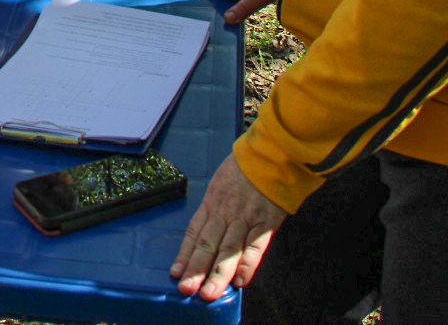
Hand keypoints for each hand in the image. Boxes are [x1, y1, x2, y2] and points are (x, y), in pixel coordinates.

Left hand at [170, 154, 286, 300]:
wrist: (271, 154)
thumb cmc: (245, 167)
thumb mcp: (221, 183)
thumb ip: (215, 207)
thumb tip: (208, 231)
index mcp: (212, 202)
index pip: (194, 233)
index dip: (185, 254)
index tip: (176, 273)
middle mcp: (225, 212)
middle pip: (208, 245)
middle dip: (196, 269)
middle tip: (186, 290)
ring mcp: (246, 218)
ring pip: (228, 250)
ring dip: (218, 273)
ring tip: (209, 293)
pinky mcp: (266, 222)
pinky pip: (255, 247)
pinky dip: (247, 265)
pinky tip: (240, 281)